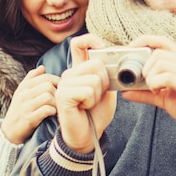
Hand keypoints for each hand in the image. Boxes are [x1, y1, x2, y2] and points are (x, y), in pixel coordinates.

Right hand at [1, 66, 59, 144]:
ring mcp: (25, 106)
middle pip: (48, 86)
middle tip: (61, 100)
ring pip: (48, 97)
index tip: (62, 89)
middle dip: (57, 93)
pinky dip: (52, 112)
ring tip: (57, 108)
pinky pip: (46, 110)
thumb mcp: (23, 92)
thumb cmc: (20, 109)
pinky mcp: (28, 118)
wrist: (10, 131)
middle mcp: (23, 94)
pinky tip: (52, 114)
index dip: (58, 82)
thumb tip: (42, 67)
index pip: (46, 77)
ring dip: (56, 103)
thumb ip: (32, 78)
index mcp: (24, 86)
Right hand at [56, 34, 116, 152]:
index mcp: (79, 70)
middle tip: (96, 96)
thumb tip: (113, 60)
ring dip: (98, 94)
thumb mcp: (107, 90)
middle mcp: (68, 74)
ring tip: (89, 103)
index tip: (103, 46)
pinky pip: (87, 90)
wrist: (88, 136)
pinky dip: (91, 101)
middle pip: (95, 63)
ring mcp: (63, 84)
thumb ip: (107, 74)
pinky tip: (83, 108)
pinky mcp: (62, 95)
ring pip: (94, 78)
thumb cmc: (96, 113)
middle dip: (105, 82)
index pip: (79, 44)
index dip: (91, 39)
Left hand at [122, 35, 175, 138]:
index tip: (130, 50)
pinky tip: (158, 91)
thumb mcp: (165, 99)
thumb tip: (125, 92)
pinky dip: (156, 83)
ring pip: (162, 63)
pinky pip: (168, 78)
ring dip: (150, 77)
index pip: (162, 40)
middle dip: (145, 67)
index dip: (144, 41)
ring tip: (153, 89)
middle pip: (158, 52)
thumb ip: (146, 93)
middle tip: (145, 81)